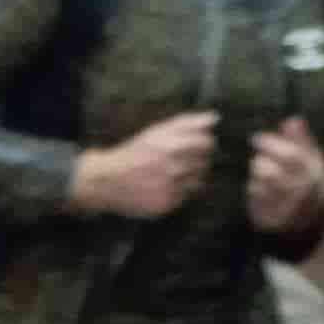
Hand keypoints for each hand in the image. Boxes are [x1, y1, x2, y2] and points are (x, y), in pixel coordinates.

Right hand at [73, 110, 218, 219]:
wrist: (108, 180)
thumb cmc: (134, 153)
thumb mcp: (157, 131)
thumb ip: (188, 123)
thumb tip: (214, 118)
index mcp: (176, 146)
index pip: (208, 143)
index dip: (203, 144)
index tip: (193, 147)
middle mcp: (177, 168)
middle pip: (204, 163)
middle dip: (194, 161)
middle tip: (177, 161)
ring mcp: (173, 188)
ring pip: (197, 182)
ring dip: (188, 178)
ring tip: (170, 175)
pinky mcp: (168, 204)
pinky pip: (183, 198)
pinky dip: (177, 193)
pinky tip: (163, 187)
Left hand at [245, 115, 323, 233]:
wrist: (313, 218)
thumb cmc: (311, 181)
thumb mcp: (312, 159)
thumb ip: (302, 140)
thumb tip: (292, 120)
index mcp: (314, 176)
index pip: (290, 157)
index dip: (271, 144)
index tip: (257, 138)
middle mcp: (300, 195)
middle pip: (269, 173)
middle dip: (260, 162)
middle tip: (260, 159)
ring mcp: (284, 211)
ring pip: (258, 187)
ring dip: (255, 177)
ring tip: (262, 174)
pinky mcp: (269, 221)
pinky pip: (252, 201)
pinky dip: (253, 191)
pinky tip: (260, 189)